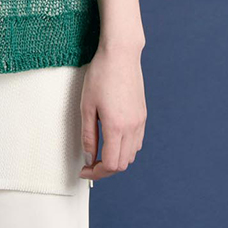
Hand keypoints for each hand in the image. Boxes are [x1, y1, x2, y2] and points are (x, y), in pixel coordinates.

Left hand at [79, 44, 146, 181]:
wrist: (121, 54)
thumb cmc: (101, 75)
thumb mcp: (87, 105)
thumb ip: (88, 135)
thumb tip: (89, 158)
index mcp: (116, 127)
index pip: (111, 165)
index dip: (96, 173)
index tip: (84, 170)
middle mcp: (132, 128)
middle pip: (122, 163)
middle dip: (105, 169)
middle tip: (89, 163)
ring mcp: (140, 121)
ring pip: (131, 154)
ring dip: (116, 158)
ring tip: (99, 151)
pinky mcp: (142, 114)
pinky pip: (137, 141)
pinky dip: (125, 148)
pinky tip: (113, 139)